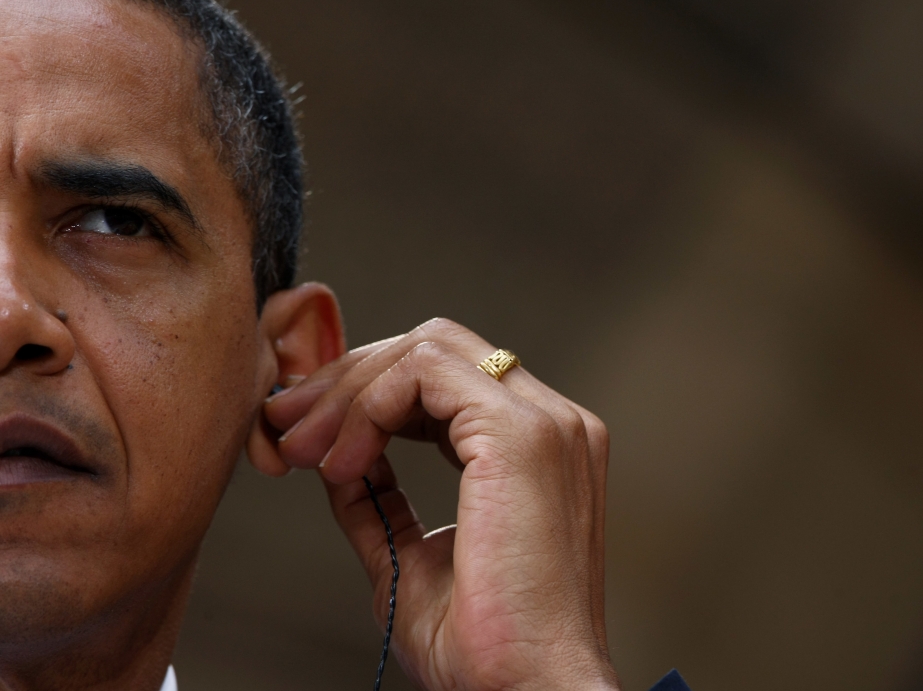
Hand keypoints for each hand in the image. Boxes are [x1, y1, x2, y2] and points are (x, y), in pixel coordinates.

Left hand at [261, 318, 617, 690]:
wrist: (522, 689)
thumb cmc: (482, 644)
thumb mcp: (409, 555)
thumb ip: (380, 499)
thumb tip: (341, 458)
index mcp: (536, 448)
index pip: (446, 378)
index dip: (368, 392)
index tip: (306, 429)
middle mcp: (551, 421)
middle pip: (434, 348)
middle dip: (349, 381)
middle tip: (288, 424)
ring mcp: (544, 420)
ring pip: (427, 348)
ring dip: (350, 392)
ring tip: (305, 449)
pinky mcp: (520, 432)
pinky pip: (426, 370)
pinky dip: (368, 404)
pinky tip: (341, 459)